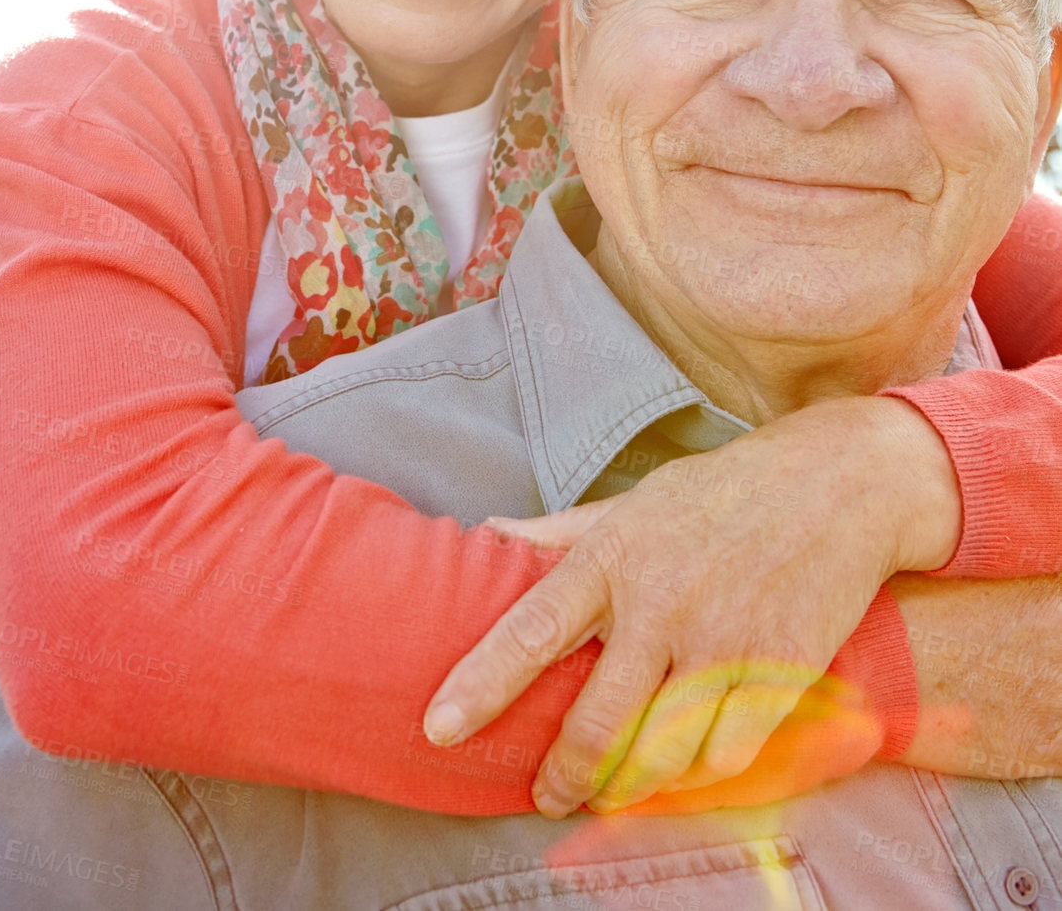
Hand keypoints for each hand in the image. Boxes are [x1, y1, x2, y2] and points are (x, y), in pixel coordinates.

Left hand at [424, 394, 960, 816]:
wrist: (837, 483)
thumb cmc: (723, 492)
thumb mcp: (635, 500)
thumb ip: (560, 532)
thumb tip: (487, 536)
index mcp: (612, 556)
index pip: (529, 629)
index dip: (480, 685)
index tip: (438, 729)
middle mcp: (660, 603)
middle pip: (595, 720)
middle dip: (564, 774)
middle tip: (548, 793)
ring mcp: (722, 641)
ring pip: (659, 754)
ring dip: (628, 788)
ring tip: (613, 793)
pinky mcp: (778, 671)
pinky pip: (727, 757)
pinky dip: (698, 780)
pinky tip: (683, 776)